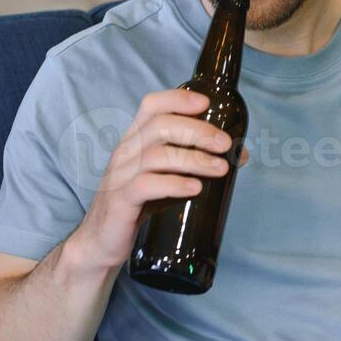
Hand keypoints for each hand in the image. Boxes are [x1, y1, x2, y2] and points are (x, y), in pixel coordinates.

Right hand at [69, 88, 247, 273]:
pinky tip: (195, 188)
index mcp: (135, 140)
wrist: (102, 241)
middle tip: (225, 144)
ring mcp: (121, 175)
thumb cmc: (138, 206)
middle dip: (198, 131)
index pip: (152, 105)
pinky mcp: (120, 200)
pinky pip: (146, 185)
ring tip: (220, 169)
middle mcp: (126, 151)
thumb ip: (191, 163)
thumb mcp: (163, 176)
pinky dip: (174, 184)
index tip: (206, 104)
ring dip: (195, 159)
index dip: (178, 98)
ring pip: (158, 155)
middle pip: (161, 126)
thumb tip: (239, 156)